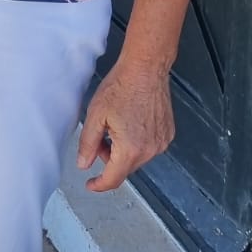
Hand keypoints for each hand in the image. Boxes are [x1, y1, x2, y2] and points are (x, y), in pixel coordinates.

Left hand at [76, 59, 174, 192]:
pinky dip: (137, 142)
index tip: (91, 184)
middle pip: (125, 168)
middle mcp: (150, 151)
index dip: (99, 184)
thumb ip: (88, 143)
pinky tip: (131, 122)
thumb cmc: (121, 86)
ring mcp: (161, 143)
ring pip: (137, 158)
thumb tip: (84, 164)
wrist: (145, 68)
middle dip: (110, 159)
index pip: (113, 179)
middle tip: (100, 137)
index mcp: (130, 149)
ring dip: (124, 150)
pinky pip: (149, 147)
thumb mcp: (96, 114)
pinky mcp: (168, 134)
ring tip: (116, 125)